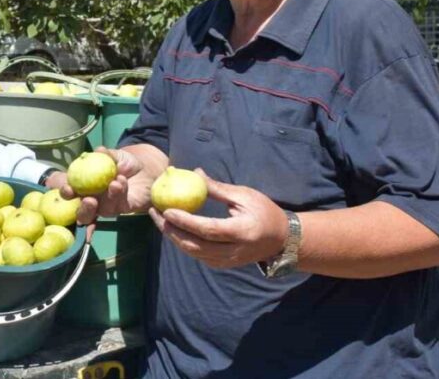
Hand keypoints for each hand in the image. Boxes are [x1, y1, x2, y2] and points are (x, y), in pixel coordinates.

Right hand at [58, 147, 152, 224]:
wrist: (146, 169)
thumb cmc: (124, 163)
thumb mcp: (115, 156)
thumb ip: (107, 154)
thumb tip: (99, 150)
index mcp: (85, 187)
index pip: (71, 193)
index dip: (66, 192)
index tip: (68, 188)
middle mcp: (94, 200)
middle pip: (83, 213)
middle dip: (83, 209)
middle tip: (89, 200)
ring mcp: (108, 206)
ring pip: (102, 211)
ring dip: (107, 198)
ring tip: (113, 183)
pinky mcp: (124, 208)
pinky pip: (120, 204)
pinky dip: (120, 193)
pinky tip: (121, 181)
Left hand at [149, 169, 288, 268]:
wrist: (282, 239)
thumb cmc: (264, 211)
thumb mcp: (244, 195)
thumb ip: (218, 188)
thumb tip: (194, 173)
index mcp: (241, 231)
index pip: (208, 229)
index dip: (186, 222)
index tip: (167, 210)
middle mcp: (234, 251)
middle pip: (196, 245)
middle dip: (172, 231)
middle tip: (156, 214)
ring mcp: (228, 261)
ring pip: (194, 253)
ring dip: (174, 238)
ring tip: (160, 220)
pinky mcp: (224, 265)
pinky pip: (199, 256)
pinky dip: (184, 244)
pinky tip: (175, 230)